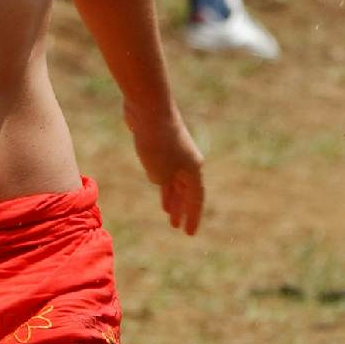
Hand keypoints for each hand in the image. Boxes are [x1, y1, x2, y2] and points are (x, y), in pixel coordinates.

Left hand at [132, 108, 205, 234]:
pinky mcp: (161, 145)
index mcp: (193, 170)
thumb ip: (163, 182)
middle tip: (178, 227)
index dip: (193, 217)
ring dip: (172, 196)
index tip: (189, 234)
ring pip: (175, 180)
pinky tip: (158, 184)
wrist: (149, 109)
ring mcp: (175, 153)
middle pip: (187, 191)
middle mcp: (188, 162)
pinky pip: (165, 169)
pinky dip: (163, 181)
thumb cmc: (158, 142)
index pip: (196, 199)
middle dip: (183, 209)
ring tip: (168, 212)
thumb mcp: (160, 172)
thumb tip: (161, 181)